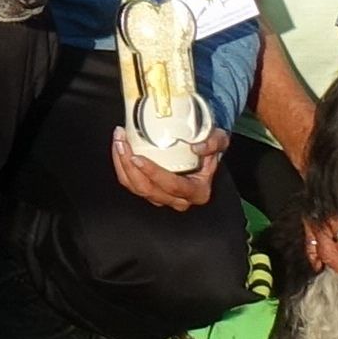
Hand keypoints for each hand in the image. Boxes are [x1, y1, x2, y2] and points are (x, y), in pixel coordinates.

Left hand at [109, 125, 226, 211]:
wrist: (202, 146)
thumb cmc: (209, 145)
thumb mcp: (218, 139)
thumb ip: (214, 142)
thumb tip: (197, 147)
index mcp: (197, 191)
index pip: (172, 186)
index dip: (153, 173)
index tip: (138, 157)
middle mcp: (180, 199)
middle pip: (148, 189)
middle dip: (129, 165)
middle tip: (122, 142)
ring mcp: (163, 197)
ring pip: (135, 187)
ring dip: (122, 164)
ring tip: (119, 141)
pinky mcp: (150, 191)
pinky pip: (130, 182)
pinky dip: (120, 165)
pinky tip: (119, 148)